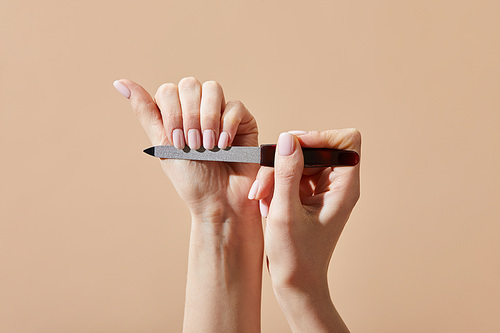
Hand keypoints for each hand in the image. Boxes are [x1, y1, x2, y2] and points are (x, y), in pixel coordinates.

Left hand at [114, 77, 259, 219]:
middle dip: (189, 117)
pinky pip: (235, 106)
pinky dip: (227, 125)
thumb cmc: (191, 179)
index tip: (177, 143)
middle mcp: (198, 109)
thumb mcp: (162, 145)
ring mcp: (221, 112)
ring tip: (209, 146)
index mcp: (177, 113)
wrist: (220, 201)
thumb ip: (145, 112)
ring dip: (207, 119)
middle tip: (193, 145)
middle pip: (190, 85)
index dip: (172, 114)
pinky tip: (224, 146)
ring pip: (212, 89)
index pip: (168, 91)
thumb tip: (120, 82)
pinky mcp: (244, 120)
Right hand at [249, 129, 360, 331]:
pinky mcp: (306, 195)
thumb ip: (286, 173)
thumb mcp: (285, 212)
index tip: (294, 151)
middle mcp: (336, 185)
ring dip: (274, 174)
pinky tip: (264, 204)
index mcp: (344, 187)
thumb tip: (288, 138)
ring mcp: (321, 189)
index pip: (346, 140)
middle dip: (285, 160)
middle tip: (264, 183)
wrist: (296, 284)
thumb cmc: (295, 256)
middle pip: (314, 148)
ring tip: (260, 198)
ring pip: (297, 160)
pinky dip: (274, 184)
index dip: (320, 138)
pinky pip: (289, 174)